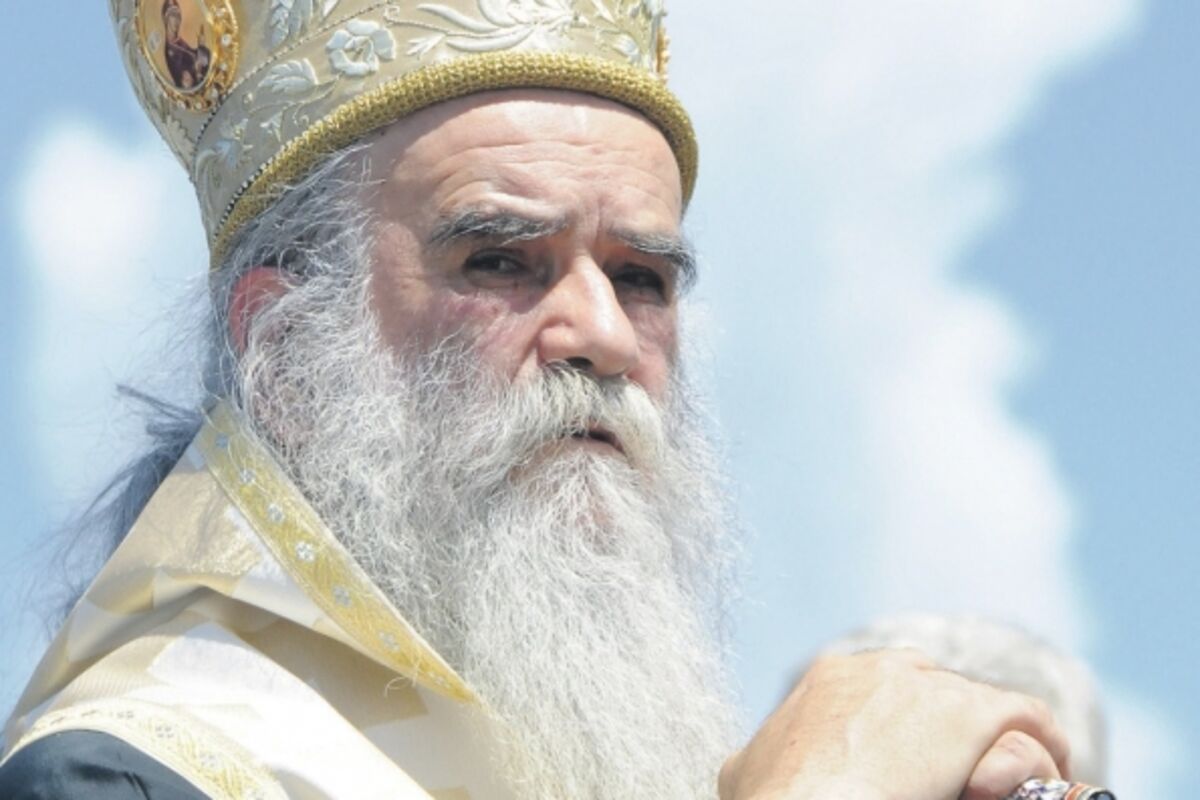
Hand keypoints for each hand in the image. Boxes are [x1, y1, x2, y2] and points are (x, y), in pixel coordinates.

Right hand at [718, 650, 1070, 799]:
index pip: (890, 691)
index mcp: (831, 680)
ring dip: (992, 751)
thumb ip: (770, 749)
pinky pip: (1028, 722)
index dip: (910, 733)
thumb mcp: (749, 767)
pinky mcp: (974, 714)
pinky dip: (1040, 750)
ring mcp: (930, 688)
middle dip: (950, 738)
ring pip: (983, 711)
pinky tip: (1049, 779)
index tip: (919, 768)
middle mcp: (883, 671)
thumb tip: (762, 761)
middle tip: (956, 783)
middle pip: (938, 696)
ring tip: (994, 790)